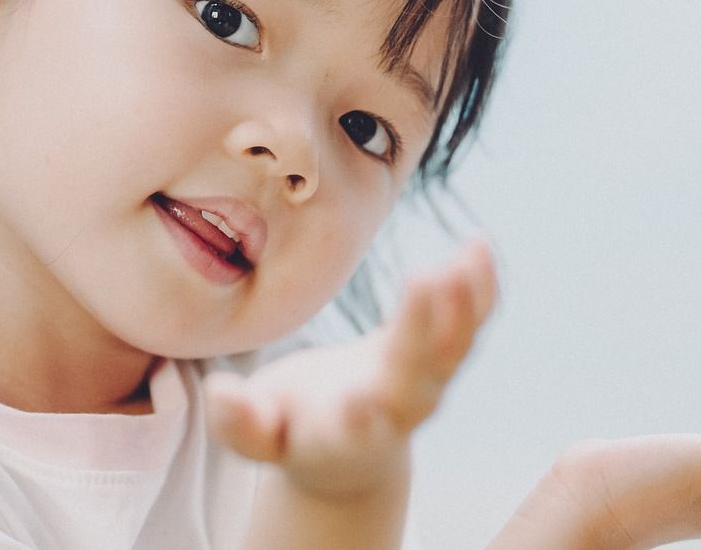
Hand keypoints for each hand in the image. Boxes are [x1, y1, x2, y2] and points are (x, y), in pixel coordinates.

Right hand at [204, 239, 496, 499]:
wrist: (349, 454)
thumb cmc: (291, 433)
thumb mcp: (256, 435)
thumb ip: (239, 421)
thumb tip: (219, 393)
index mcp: (342, 434)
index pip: (354, 429)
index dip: (360, 418)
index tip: (361, 402)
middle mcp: (394, 410)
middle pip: (415, 376)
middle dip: (422, 331)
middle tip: (425, 276)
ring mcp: (425, 382)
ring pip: (453, 348)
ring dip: (463, 303)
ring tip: (467, 254)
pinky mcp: (440, 355)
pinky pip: (469, 323)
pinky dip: (481, 290)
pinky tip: (480, 245)